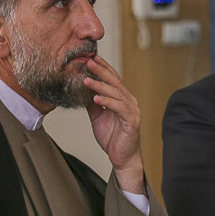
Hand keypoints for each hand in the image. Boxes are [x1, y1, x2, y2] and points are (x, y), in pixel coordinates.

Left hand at [84, 55, 143, 193]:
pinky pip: (119, 108)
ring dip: (100, 86)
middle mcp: (129, 101)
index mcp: (122, 99)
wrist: (122, 157)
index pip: (113, 79)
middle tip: (88, 61)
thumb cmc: (112, 137)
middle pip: (115, 82)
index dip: (102, 68)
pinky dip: (108, 102)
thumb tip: (82, 91)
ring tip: (86, 80)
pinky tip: (96, 98)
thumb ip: (92, 103)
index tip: (90, 58)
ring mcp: (132, 111)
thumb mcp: (98, 116)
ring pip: (116, 93)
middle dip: (101, 71)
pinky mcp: (132, 121)